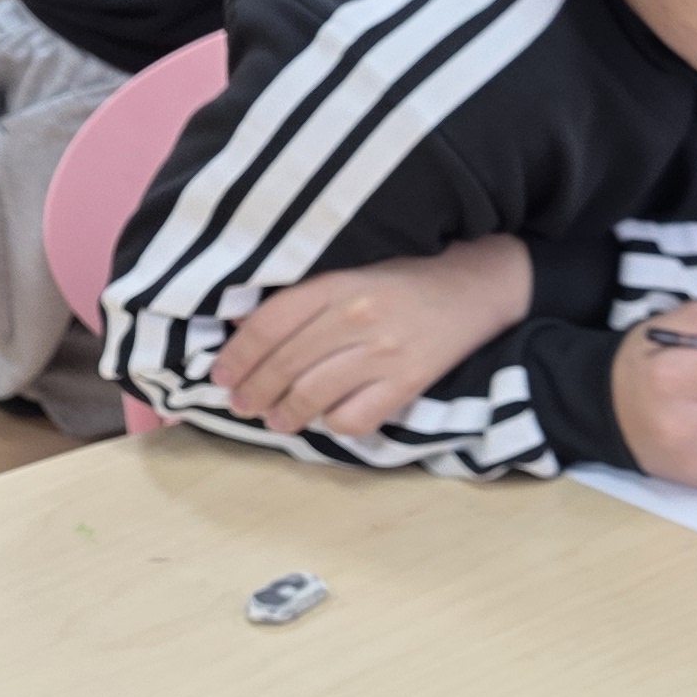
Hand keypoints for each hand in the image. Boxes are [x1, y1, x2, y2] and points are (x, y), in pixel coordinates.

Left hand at [211, 237, 530, 440]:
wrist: (475, 287)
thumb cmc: (405, 279)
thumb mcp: (350, 273)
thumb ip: (304, 300)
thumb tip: (244, 333)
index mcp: (337, 284)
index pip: (269, 325)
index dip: (237, 356)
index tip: (221, 376)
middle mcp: (358, 317)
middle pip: (285, 364)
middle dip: (254, 391)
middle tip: (241, 405)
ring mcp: (385, 353)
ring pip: (314, 395)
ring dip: (285, 414)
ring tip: (275, 420)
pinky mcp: (410, 382)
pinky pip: (357, 416)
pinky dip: (334, 423)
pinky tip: (327, 418)